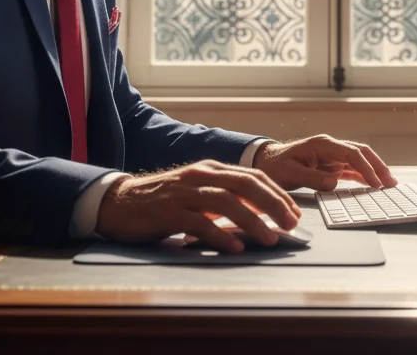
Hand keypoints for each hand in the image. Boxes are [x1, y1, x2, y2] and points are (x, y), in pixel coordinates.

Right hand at [96, 159, 300, 252]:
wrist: (122, 202)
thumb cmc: (165, 200)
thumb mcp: (199, 191)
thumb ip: (225, 197)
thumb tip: (259, 212)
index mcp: (212, 169)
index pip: (253, 176)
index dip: (277, 194)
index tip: (294, 213)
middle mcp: (201, 175)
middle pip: (245, 184)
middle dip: (272, 204)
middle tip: (290, 224)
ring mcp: (185, 192)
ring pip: (225, 201)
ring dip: (251, 220)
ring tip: (268, 238)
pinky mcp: (169, 211)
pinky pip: (198, 223)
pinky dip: (219, 235)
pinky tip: (233, 247)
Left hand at [253, 134, 396, 191]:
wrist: (267, 162)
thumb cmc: (276, 166)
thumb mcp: (289, 173)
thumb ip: (311, 178)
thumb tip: (334, 183)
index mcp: (322, 144)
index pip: (350, 153)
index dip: (365, 168)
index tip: (375, 183)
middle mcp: (330, 146)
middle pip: (360, 152)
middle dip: (377, 166)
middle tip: (391, 182)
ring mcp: (332, 155)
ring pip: (359, 159)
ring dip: (374, 170)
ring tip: (389, 184)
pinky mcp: (331, 165)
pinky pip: (352, 168)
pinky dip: (364, 175)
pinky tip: (373, 184)